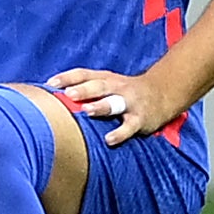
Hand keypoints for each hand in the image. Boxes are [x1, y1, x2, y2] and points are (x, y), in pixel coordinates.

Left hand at [47, 64, 183, 145]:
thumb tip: (52, 97)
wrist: (163, 94)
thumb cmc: (124, 92)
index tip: (50, 83)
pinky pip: (129, 126)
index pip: (84, 74)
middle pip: (99, 86)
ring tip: (87, 111)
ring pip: (114, 103)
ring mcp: (129, 103)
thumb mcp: (107, 85)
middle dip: (84, 90)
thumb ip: (85, 89)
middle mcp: (117, 87)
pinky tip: (108, 139)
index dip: (68, 77)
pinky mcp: (140, 119)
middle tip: (68, 94)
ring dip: (101, 106)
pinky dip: (120, 133)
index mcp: (106, 78)